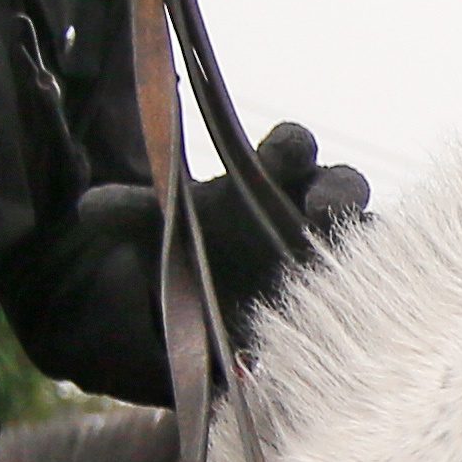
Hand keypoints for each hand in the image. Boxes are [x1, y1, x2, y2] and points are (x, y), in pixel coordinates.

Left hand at [0, 124, 369, 402]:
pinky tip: (350, 312)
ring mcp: (338, 255)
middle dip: (337, 193)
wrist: (220, 315)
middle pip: (343, 185)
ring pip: (370, 237)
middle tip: (320, 212)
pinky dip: (367, 294)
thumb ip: (132, 216)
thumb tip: (87, 208)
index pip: (293, 148)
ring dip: (361, 248)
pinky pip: (374, 288)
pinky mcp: (351, 298)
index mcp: (271, 179)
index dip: (292, 147)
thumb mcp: (160, 235)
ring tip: (337, 273)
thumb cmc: (202, 254)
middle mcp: (313, 209)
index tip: (283, 155)